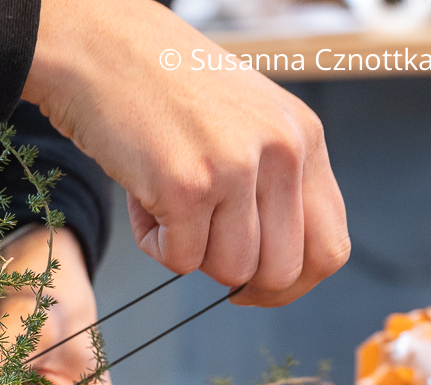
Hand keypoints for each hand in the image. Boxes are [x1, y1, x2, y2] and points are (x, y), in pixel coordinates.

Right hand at [23, 0, 350, 306]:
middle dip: (238, 279)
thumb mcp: (244, 124)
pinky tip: (142, 197)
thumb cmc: (160, 87)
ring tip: (165, 204)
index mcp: (304, 138)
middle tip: (200, 252)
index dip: (291, 284)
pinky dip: (153, 244)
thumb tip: (268, 268)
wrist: (100, 48)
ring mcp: (236, 169)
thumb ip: (270, 183)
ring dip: (189, 253)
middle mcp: (282, 152)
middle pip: (282, 271)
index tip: (255, 288)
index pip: (329, 248)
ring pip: (230, 271)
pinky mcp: (186, 186)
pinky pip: (179, 260)